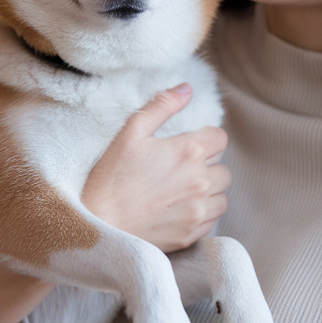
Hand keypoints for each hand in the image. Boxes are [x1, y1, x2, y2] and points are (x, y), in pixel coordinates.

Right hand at [83, 84, 229, 251]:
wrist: (98, 225)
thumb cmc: (111, 177)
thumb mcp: (131, 132)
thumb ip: (162, 106)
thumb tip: (187, 89)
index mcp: (188, 152)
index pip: (220, 139)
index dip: (204, 139)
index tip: (187, 146)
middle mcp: (200, 181)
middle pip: (223, 168)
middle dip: (207, 166)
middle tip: (179, 170)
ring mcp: (198, 210)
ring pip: (222, 195)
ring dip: (208, 191)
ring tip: (181, 190)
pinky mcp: (192, 233)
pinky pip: (213, 219)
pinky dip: (202, 213)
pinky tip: (178, 209)